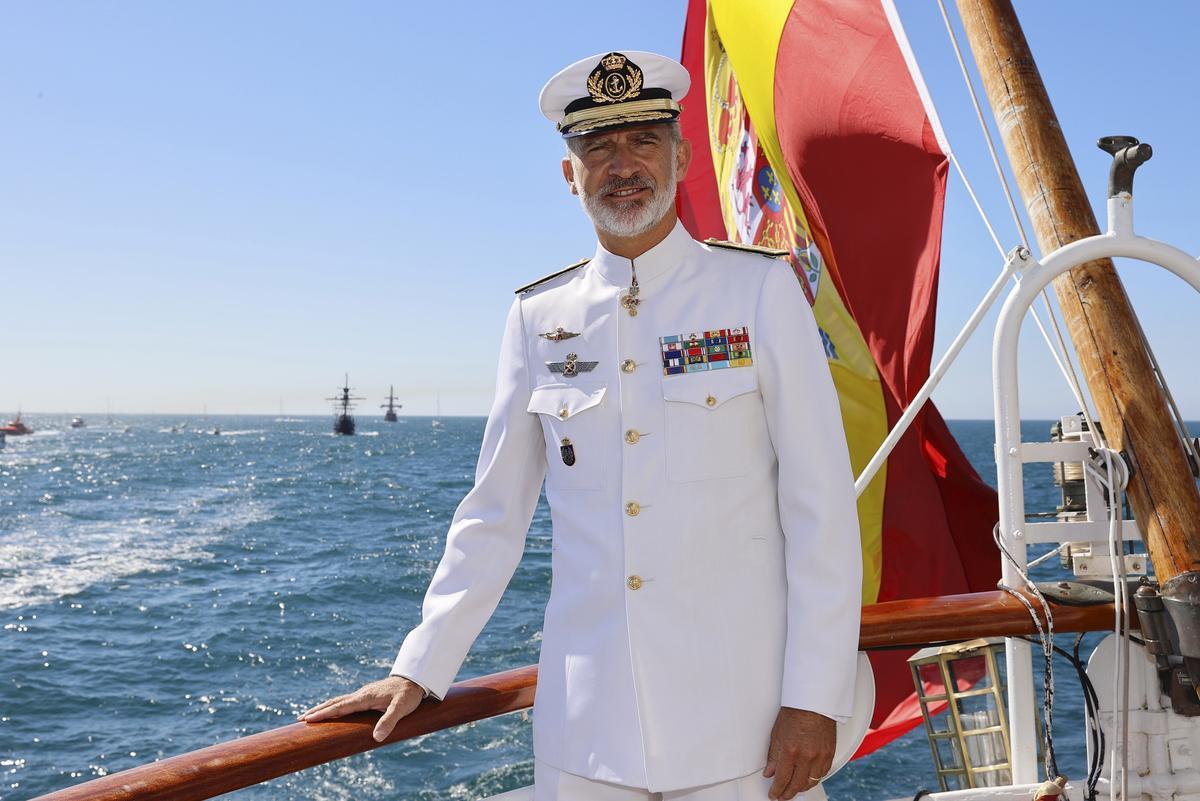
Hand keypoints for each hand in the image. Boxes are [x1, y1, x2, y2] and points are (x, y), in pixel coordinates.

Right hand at [298, 676, 425, 741]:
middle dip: (318, 710)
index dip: (325, 713)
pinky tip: (332, 711)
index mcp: (366, 697)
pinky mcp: (367, 696)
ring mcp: (363, 694)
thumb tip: (377, 738)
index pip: (341, 706)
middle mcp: (361, 694)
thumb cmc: (408, 695)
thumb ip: (389, 721)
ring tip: (310, 715)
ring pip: (339, 700)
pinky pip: (346, 701)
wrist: (415, 679)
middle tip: (300, 719)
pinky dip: (334, 706)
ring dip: (324, 707)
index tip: (308, 718)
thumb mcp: (402, 708)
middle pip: (335, 702)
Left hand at [762, 708, 835, 799]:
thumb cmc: (796, 711)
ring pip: (811, 782)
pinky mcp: (830, 753)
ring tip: (794, 788)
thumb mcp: (777, 733)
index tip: (773, 794)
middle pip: (797, 785)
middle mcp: (806, 756)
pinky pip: (823, 773)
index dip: (777, 790)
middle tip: (782, 796)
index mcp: (790, 751)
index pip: (782, 779)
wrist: (815, 700)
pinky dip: (814, 779)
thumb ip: (773, 756)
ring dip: (801, 787)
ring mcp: (820, 756)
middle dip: (788, 793)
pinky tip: (808, 779)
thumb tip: (769, 772)